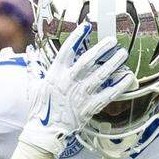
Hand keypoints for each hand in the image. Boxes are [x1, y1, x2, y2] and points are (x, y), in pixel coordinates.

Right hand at [19, 22, 133, 156]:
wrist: (45, 132)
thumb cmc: (40, 109)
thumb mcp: (33, 85)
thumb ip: (33, 66)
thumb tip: (30, 51)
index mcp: (55, 74)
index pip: (67, 50)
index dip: (77, 37)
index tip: (86, 26)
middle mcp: (69, 81)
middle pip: (88, 60)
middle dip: (101, 48)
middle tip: (112, 40)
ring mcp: (81, 94)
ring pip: (101, 75)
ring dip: (113, 63)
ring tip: (122, 54)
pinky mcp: (90, 106)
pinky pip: (109, 94)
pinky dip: (120, 85)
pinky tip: (128, 77)